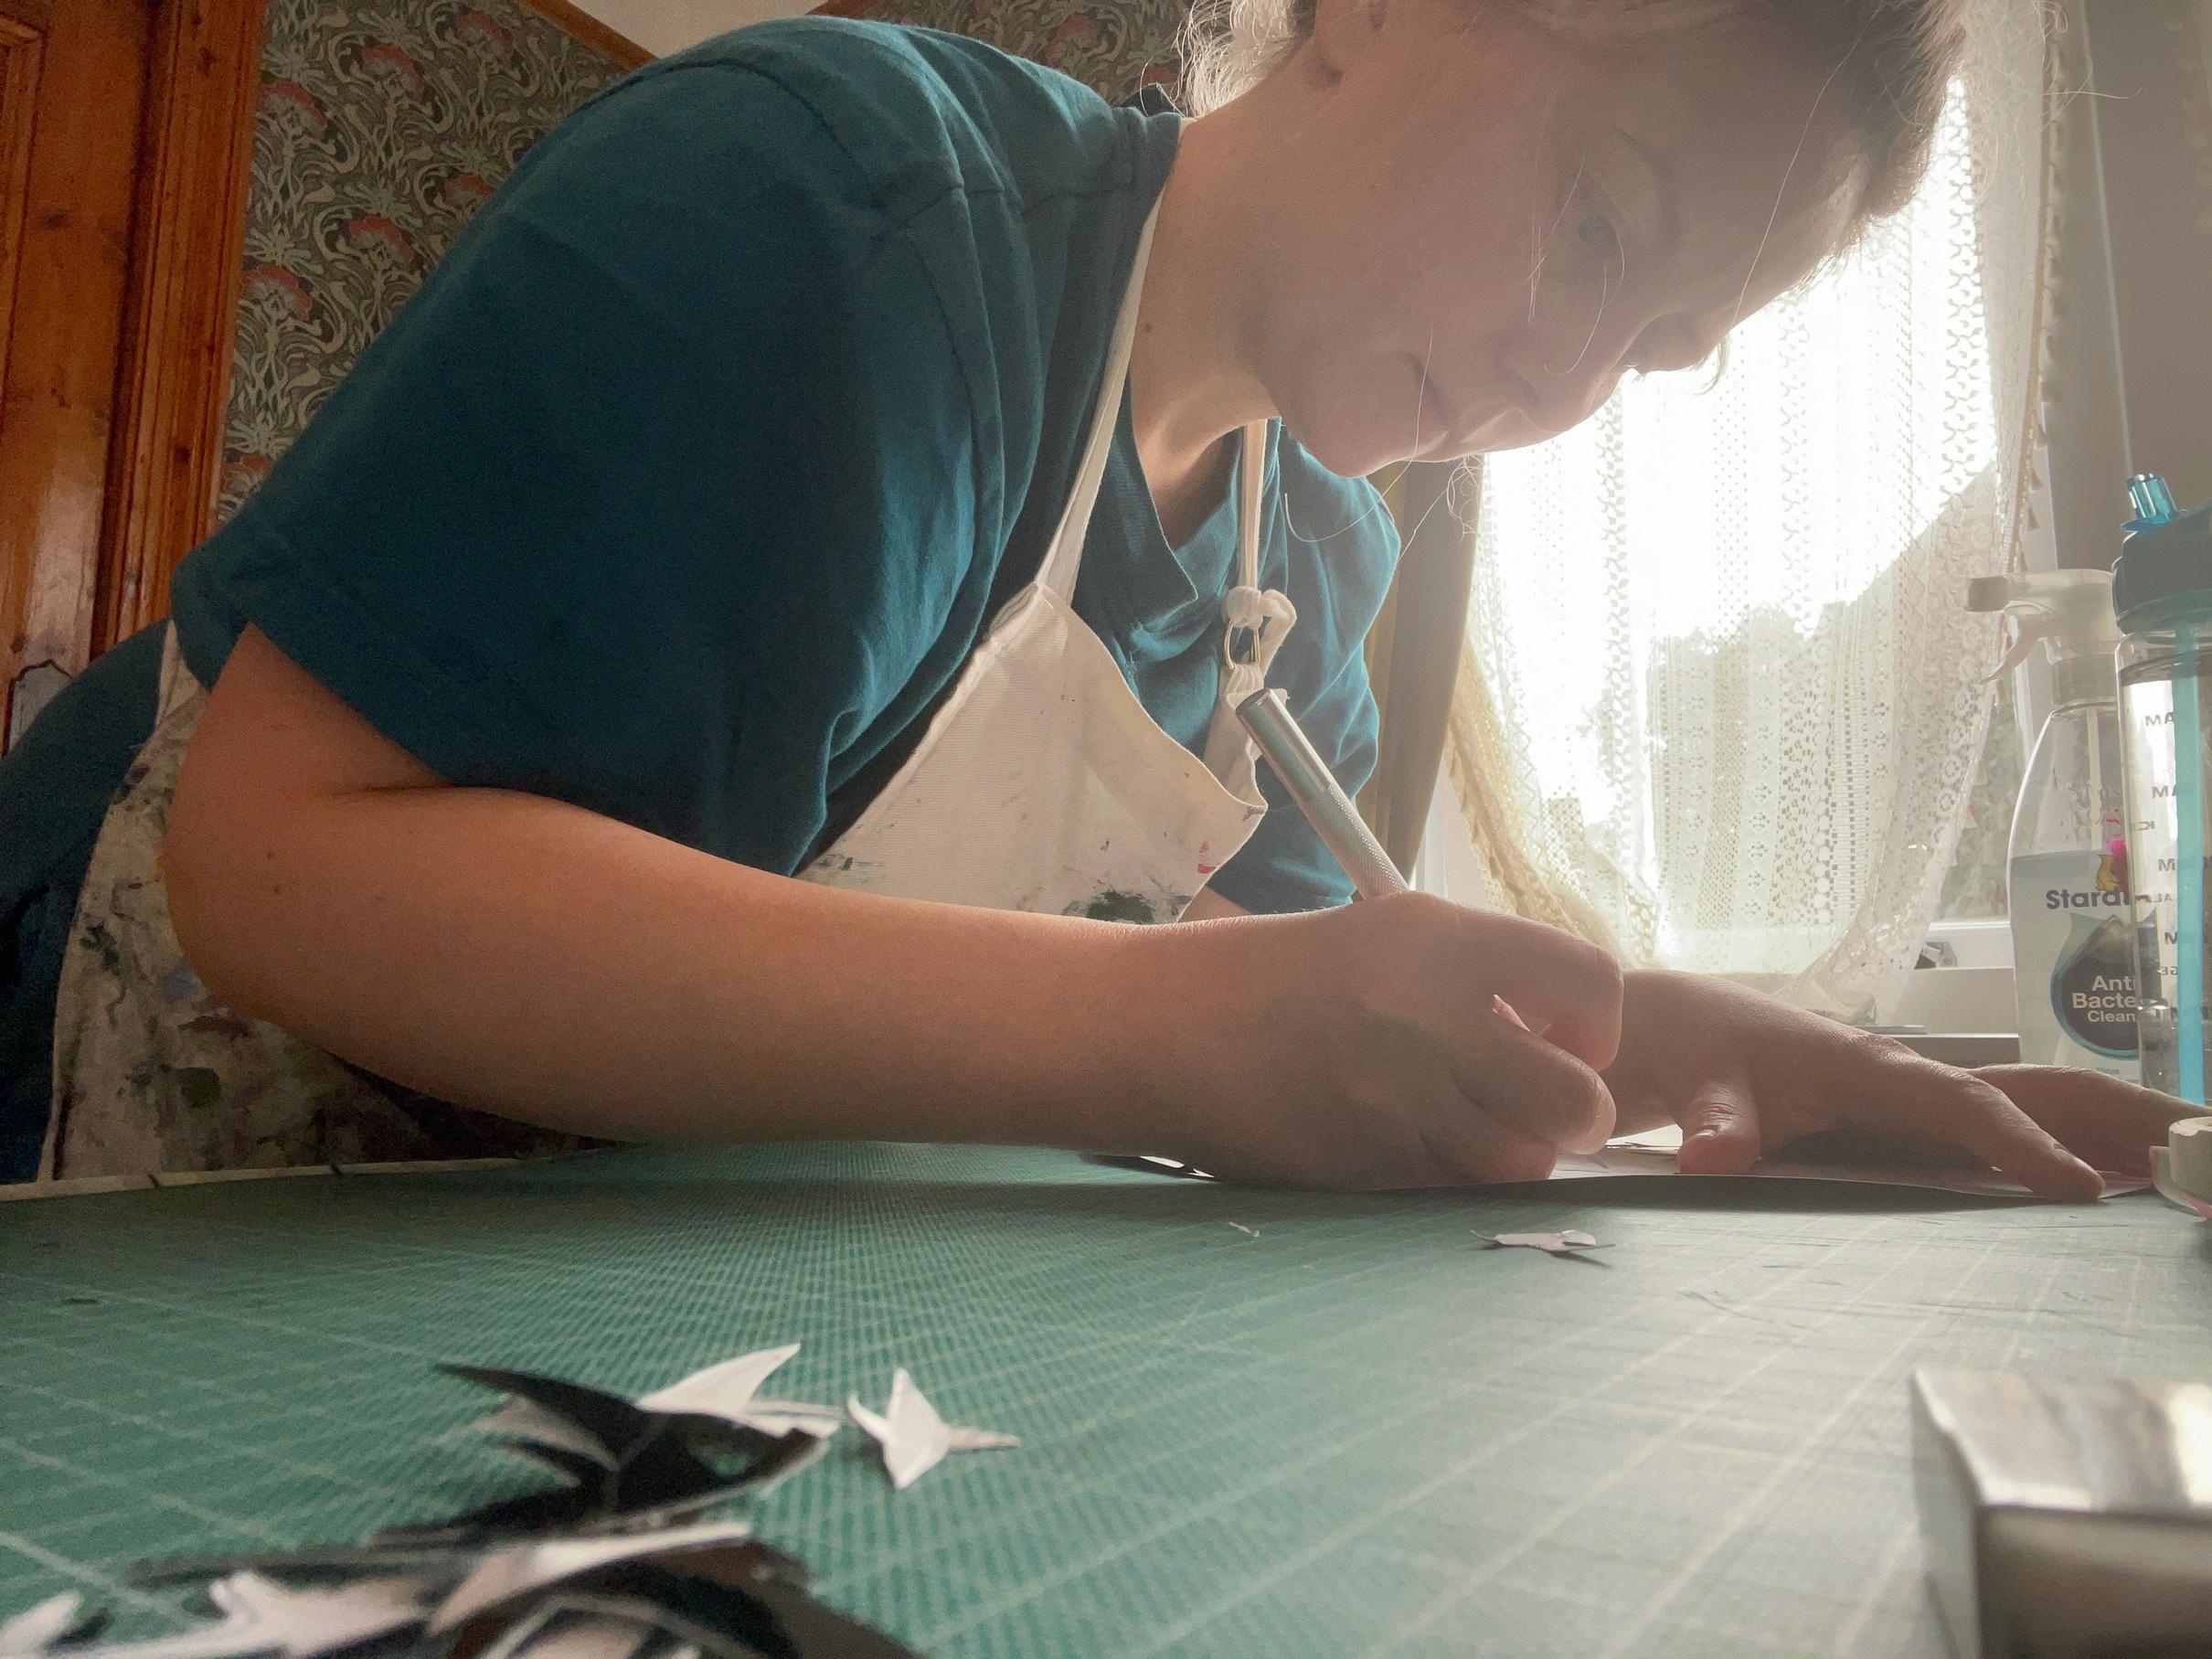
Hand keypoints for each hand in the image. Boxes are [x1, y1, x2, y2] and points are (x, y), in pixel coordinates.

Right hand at [1140, 892, 1622, 1187]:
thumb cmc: (1276, 975)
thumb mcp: (1386, 934)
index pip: (1592, 982)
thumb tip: (1565, 1028)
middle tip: (1539, 1106)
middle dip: (1576, 1113)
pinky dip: (1452, 1178)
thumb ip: (1477, 972)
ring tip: (1466, 1125)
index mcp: (1443, 941)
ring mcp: (1400, 1098)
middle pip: (1579, 1098)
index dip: (1598, 1026)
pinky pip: (1455, 1189)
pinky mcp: (1368, 1165)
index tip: (1567, 1039)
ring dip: (1512, 1152)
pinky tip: (1410, 1142)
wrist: (1165, 1026)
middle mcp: (1433, 1018)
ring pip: (1523, 1159)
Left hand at [1603, 970, 2191, 1197]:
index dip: (2021, 1144)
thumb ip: (1714, 1122)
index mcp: (1876, 1069)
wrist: (1690, 1028)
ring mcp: (1932, 1093)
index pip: (1964, 1106)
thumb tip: (1710, 1154)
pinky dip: (2087, 1143)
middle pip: (2041, 1090)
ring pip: (2046, 1103)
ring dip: (2122, 1130)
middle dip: (2122, 1118)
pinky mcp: (1929, 1113)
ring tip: (2195, 1170)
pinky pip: (2023, 1125)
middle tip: (2199, 1156)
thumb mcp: (1702, 1088)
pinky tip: (2132, 1180)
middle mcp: (1919, 1075)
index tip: (2077, 1187)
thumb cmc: (1704, 1054)